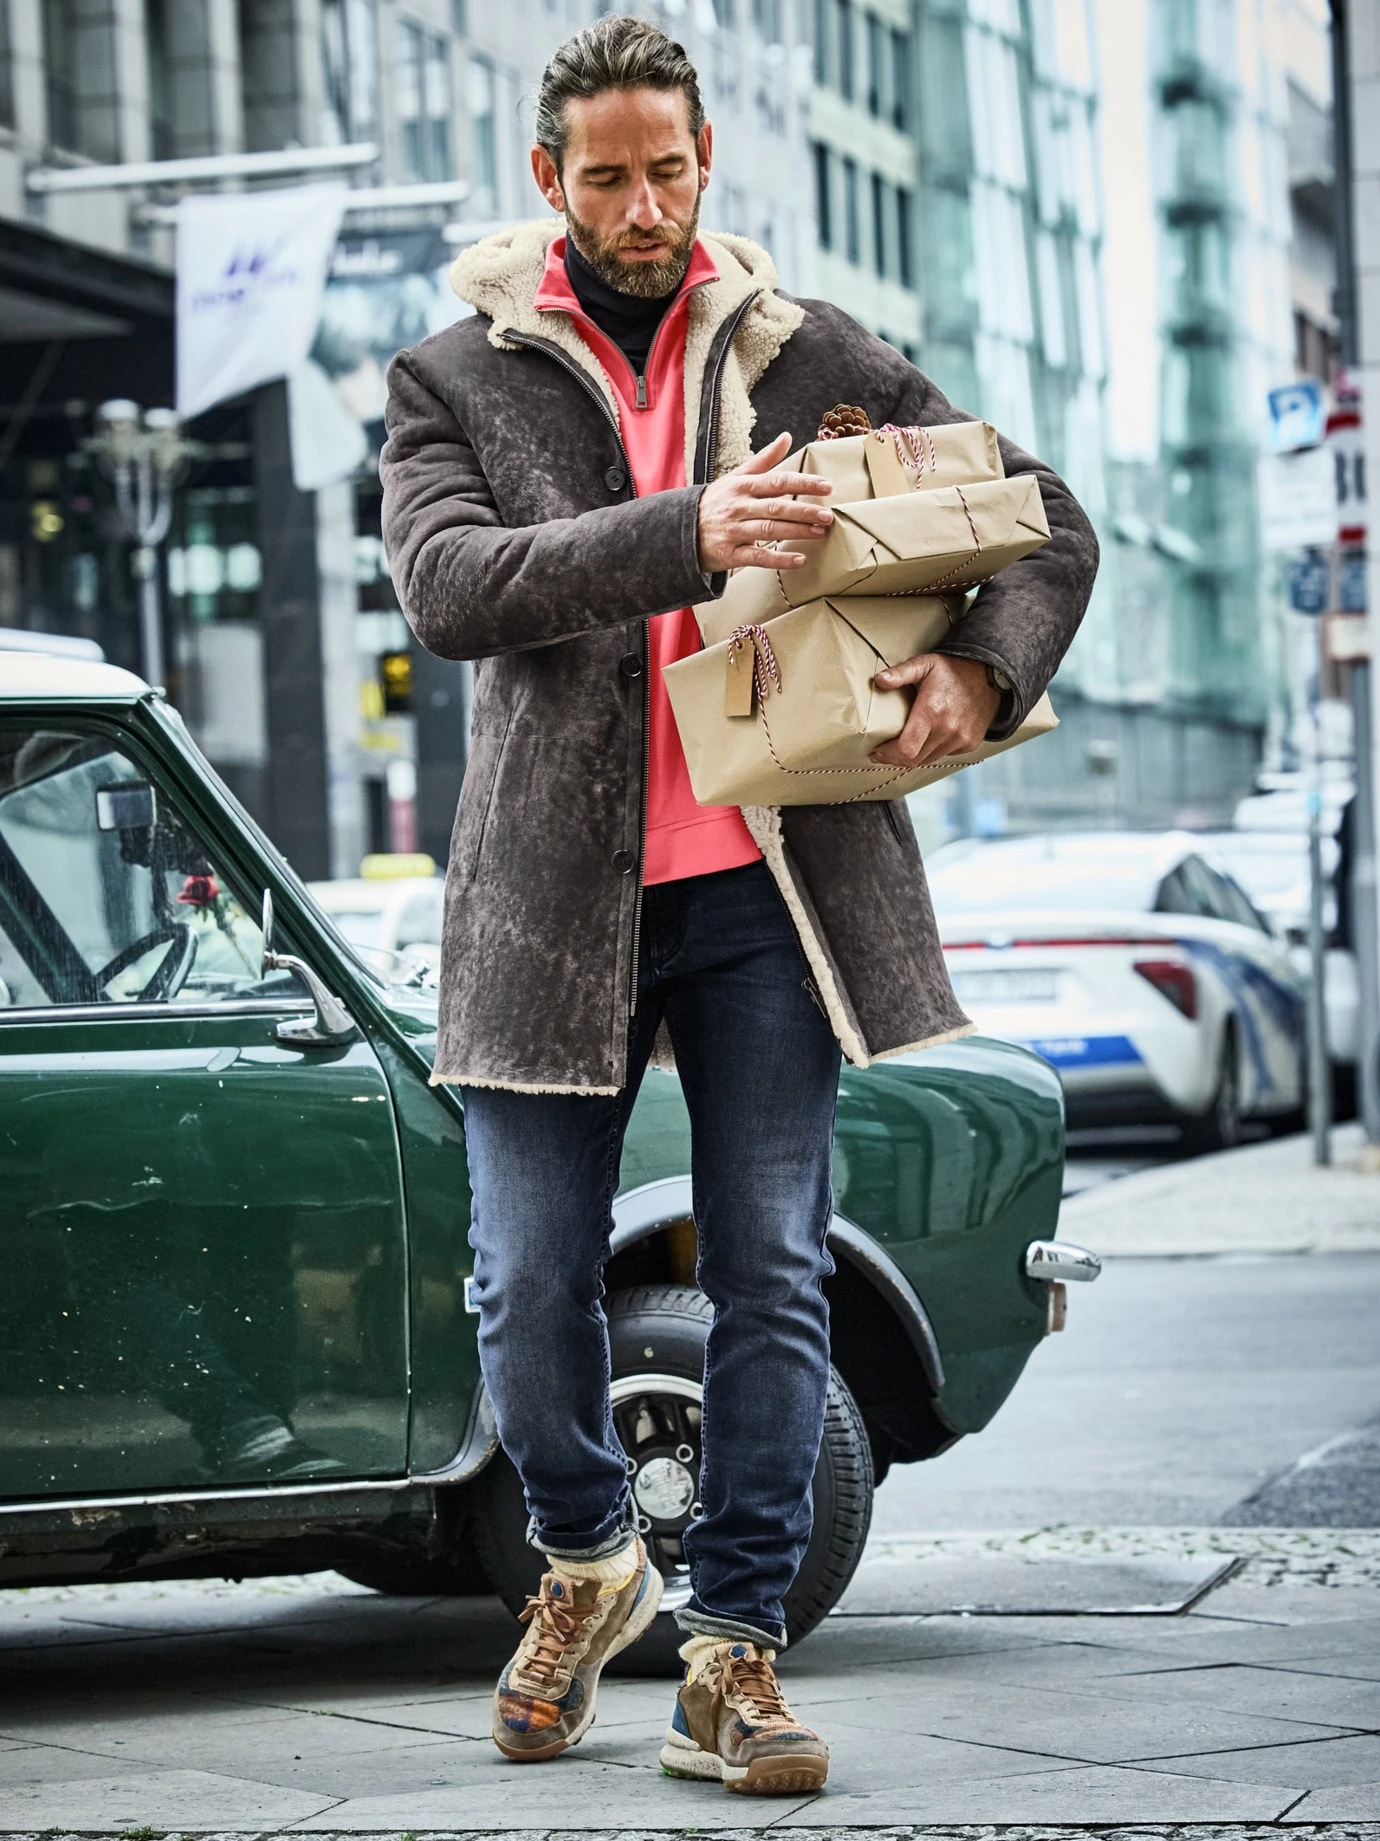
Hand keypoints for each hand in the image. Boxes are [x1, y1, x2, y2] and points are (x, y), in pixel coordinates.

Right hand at [696, 431, 833, 572]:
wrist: (682, 530)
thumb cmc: (716, 502)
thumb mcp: (736, 477)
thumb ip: (764, 460)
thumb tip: (787, 437)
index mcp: (743, 486)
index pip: (777, 481)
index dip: (803, 483)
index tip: (826, 486)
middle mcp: (739, 507)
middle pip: (776, 507)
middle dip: (804, 510)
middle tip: (827, 515)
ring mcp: (734, 531)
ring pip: (769, 530)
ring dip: (796, 531)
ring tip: (819, 532)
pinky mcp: (730, 554)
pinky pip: (758, 558)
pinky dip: (780, 559)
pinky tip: (800, 559)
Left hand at [869, 655, 1002, 767]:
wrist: (988, 675)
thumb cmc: (953, 669)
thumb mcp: (925, 664)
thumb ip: (901, 673)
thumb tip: (878, 680)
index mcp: (933, 711)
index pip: (906, 748)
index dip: (888, 755)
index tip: (876, 752)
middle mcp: (948, 729)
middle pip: (914, 759)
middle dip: (895, 759)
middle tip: (883, 753)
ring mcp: (961, 739)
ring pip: (927, 760)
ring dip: (912, 757)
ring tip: (901, 748)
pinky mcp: (969, 744)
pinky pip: (943, 755)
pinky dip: (930, 752)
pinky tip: (925, 740)